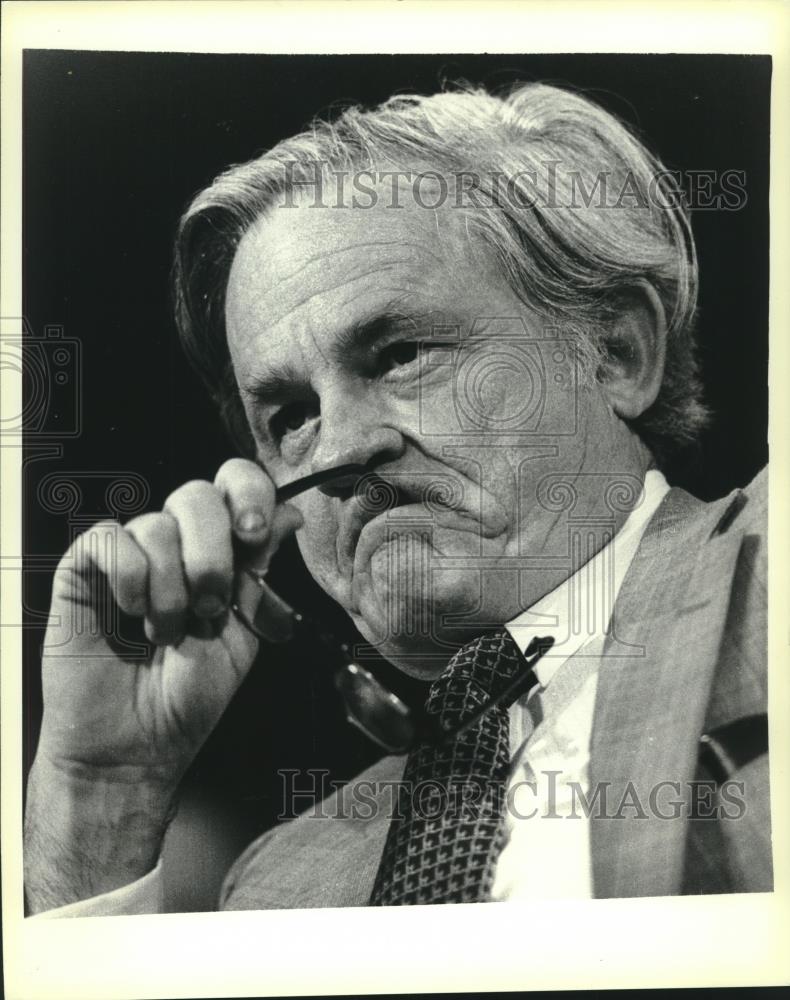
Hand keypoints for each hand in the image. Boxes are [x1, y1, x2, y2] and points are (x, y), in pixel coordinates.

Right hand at [25, 458, 302, 910]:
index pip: (234, 485)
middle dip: (211, 554)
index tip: (253, 532)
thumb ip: (260, 572)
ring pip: (155, 522)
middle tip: (211, 608)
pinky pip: (110, 538)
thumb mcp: (244, 632)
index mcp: (220, 551)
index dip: (248, 494)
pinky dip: (129, 578)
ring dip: (170, 590)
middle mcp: (175, 543)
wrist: (138, 747)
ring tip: (167, 634)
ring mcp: (129, 552)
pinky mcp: (85, 568)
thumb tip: (290, 512)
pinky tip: (131, 616)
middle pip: (197, 494)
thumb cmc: (190, 697)